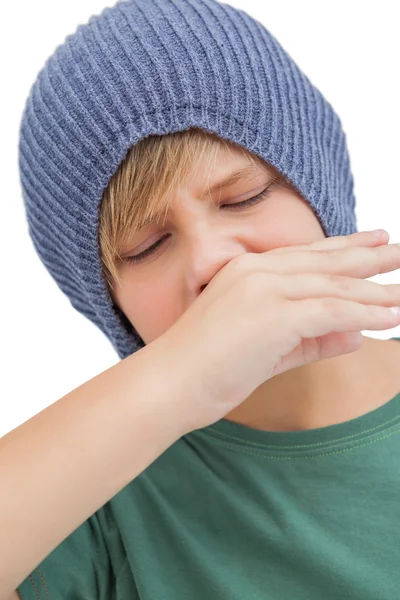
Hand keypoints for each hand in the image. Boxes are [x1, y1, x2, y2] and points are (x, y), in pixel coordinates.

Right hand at [156, 230, 399, 431]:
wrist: (168, 384)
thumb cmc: (207, 369)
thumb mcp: (269, 351)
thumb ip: (313, 339)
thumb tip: (356, 335)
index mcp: (248, 272)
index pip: (308, 256)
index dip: (345, 248)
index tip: (374, 241)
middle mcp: (257, 271)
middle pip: (327, 261)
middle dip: (370, 255)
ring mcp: (264, 289)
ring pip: (335, 284)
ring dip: (378, 289)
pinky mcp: (272, 315)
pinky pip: (331, 310)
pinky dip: (365, 313)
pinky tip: (393, 315)